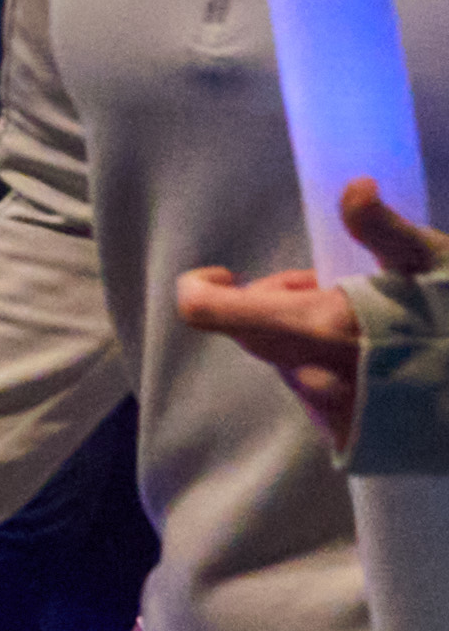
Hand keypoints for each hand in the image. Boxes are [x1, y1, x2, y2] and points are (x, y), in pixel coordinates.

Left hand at [178, 176, 431, 449]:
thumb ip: (383, 230)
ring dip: (306, 337)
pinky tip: (379, 364)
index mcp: (315, 326)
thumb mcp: (432, 264)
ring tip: (369, 326)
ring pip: (288, 363)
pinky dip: (332, 372)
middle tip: (333, 286)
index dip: (204, 288)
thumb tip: (355, 189)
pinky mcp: (351, 441)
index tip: (225, 273)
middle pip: (253, 332)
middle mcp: (311, 376)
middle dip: (278, 301)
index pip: (208, 312)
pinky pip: (317, 397)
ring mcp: (330, 414)